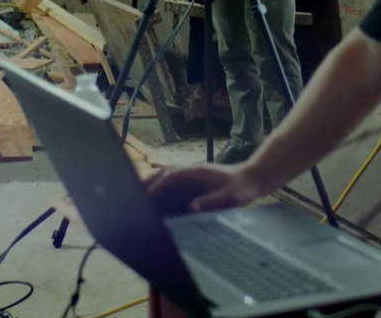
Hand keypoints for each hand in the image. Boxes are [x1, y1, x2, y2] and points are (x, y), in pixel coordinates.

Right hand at [144, 163, 262, 214]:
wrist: (251, 179)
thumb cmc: (241, 188)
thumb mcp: (230, 197)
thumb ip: (212, 201)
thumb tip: (193, 208)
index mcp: (196, 172)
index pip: (170, 177)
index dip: (156, 186)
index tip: (144, 196)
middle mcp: (189, 173)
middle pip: (161, 175)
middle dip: (145, 185)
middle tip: (129, 198)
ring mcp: (188, 178)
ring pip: (163, 181)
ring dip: (150, 190)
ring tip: (135, 205)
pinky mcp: (190, 185)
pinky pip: (170, 189)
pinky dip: (159, 196)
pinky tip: (152, 209)